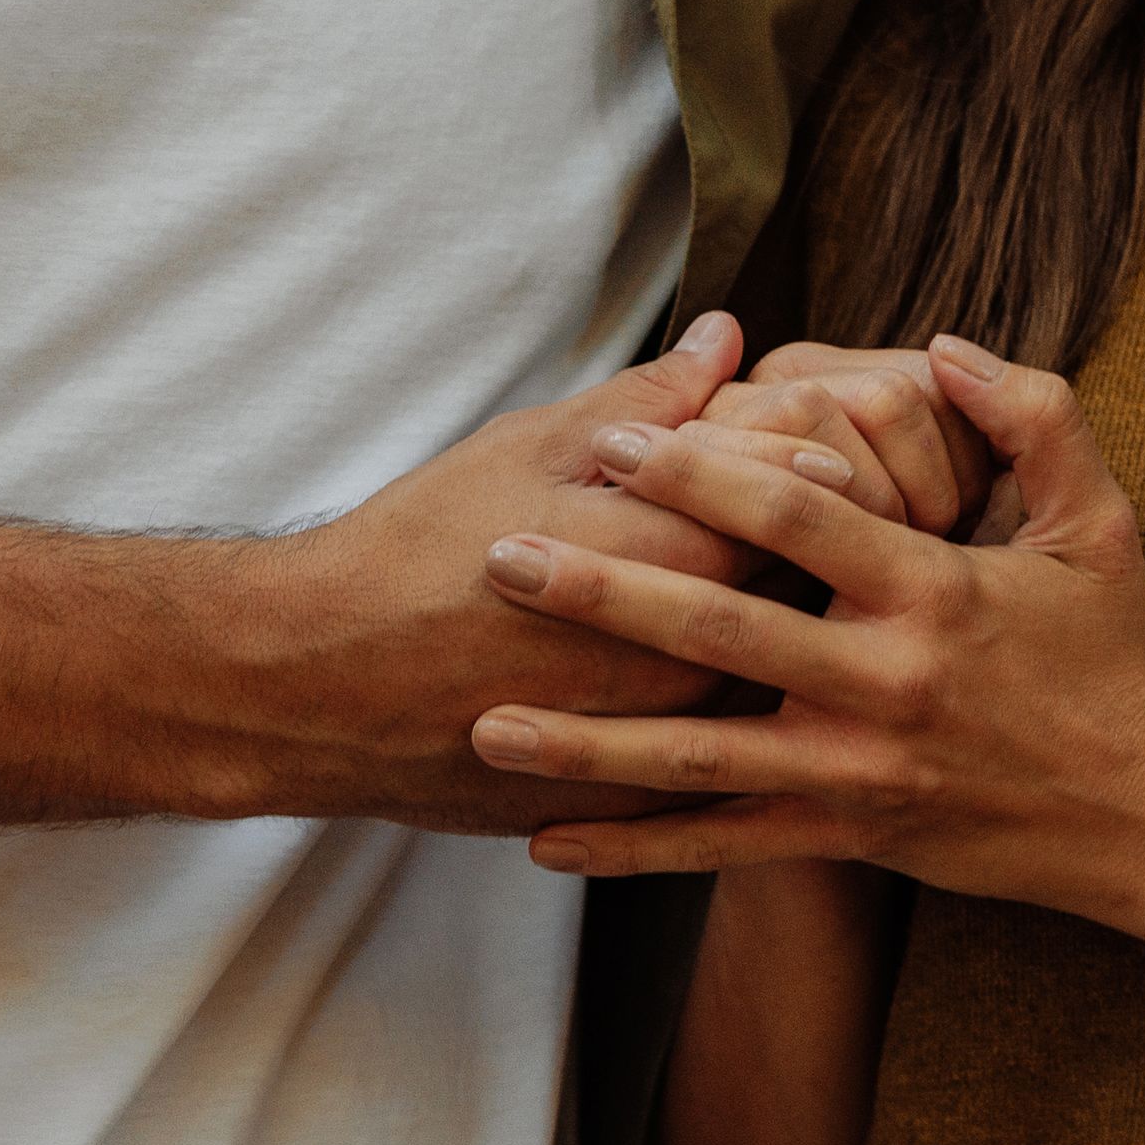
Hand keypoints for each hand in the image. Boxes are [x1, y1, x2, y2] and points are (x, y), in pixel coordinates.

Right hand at [221, 316, 784, 832]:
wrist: (322, 686)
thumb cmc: (418, 549)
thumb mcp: (527, 449)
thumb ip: (645, 400)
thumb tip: (728, 338)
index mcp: (674, 559)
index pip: (800, 497)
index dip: (818, 458)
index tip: (822, 435)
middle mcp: (690, 661)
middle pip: (806, 595)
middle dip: (821, 543)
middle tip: (822, 504)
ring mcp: (667, 745)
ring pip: (772, 683)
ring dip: (783, 631)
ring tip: (757, 588)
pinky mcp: (634, 805)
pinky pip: (716, 763)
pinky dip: (726, 714)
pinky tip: (703, 678)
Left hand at [461, 339, 1144, 954]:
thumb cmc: (1119, 654)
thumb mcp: (1100, 519)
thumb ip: (1030, 414)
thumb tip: (940, 344)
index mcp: (934, 591)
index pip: (796, 518)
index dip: (701, 473)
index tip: (615, 437)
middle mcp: (885, 684)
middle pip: (720, 633)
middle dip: (603, 593)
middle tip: (504, 557)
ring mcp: (860, 772)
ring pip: (699, 758)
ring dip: (586, 743)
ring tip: (485, 721)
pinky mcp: (851, 837)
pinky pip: (723, 845)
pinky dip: (633, 848)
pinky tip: (543, 841)